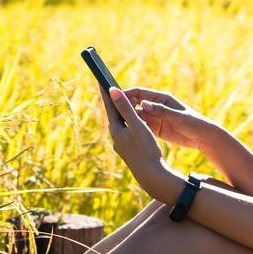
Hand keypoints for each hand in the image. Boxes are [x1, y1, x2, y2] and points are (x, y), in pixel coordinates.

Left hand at [101, 87, 181, 202]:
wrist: (151, 175)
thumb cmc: (145, 149)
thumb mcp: (137, 125)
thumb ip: (125, 108)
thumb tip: (112, 91)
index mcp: (115, 129)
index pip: (109, 106)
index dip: (106, 91)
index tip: (101, 79)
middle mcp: (116, 136)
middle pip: (115, 114)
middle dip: (114, 101)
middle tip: (110, 87)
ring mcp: (122, 144)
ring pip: (122, 123)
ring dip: (123, 112)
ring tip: (123, 101)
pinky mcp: (130, 149)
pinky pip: (128, 131)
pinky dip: (131, 122)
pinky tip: (135, 122)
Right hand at [124, 87, 221, 151]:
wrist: (203, 137)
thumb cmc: (193, 122)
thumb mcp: (177, 116)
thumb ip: (161, 111)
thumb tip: (143, 103)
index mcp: (161, 98)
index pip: (139, 93)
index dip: (126, 94)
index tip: (115, 97)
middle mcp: (156, 106)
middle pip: (135, 104)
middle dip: (123, 107)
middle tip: (111, 113)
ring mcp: (155, 118)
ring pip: (137, 117)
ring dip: (128, 119)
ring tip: (117, 124)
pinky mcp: (156, 129)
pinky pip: (142, 127)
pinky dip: (135, 128)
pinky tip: (128, 133)